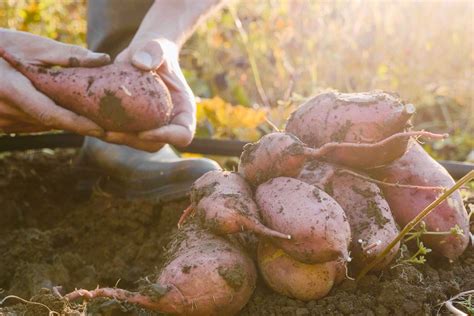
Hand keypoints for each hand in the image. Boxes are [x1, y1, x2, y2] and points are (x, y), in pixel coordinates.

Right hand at [0, 29, 109, 135]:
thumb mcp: (30, 46)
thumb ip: (67, 55)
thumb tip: (102, 59)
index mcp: (11, 90)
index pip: (51, 115)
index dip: (77, 124)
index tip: (100, 131)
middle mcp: (3, 112)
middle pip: (49, 123)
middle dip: (77, 124)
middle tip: (106, 124)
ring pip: (40, 126)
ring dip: (62, 122)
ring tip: (89, 117)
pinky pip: (29, 125)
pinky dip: (46, 119)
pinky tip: (62, 112)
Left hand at [102, 36, 195, 151]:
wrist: (143, 55)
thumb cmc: (155, 50)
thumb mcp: (156, 48)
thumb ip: (154, 52)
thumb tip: (141, 63)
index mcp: (184, 110)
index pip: (183, 134)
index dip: (166, 137)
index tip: (143, 131)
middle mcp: (170, 122)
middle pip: (156, 144)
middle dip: (133, 141)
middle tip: (109, 132)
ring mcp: (152, 126)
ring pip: (136, 143)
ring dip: (116, 138)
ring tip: (94, 128)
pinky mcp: (134, 125)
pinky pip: (122, 134)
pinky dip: (106, 130)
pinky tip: (88, 120)